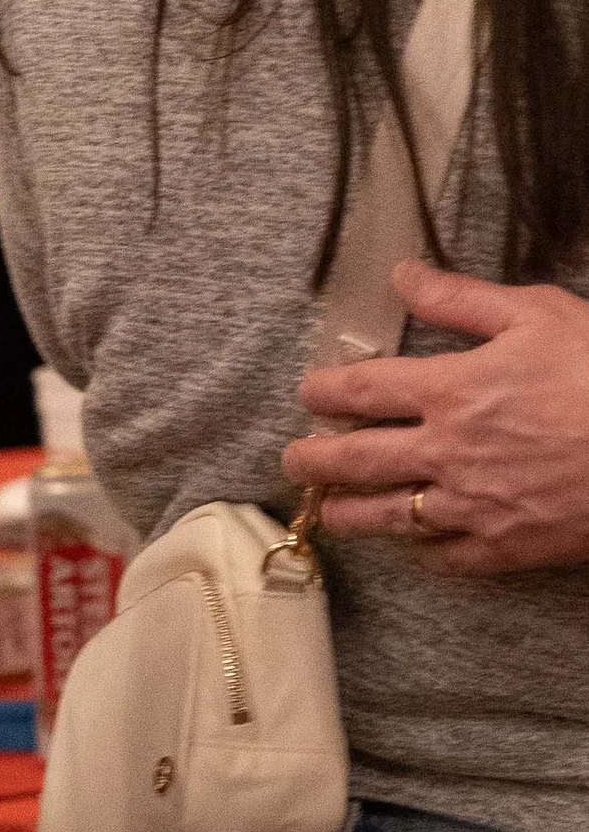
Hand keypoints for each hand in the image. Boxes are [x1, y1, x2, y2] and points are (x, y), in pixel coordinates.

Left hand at [285, 261, 588, 574]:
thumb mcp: (538, 314)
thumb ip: (461, 299)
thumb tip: (402, 274)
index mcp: (451, 389)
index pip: (361, 391)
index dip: (324, 392)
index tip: (309, 394)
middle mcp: (446, 451)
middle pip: (354, 461)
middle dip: (313, 460)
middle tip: (294, 460)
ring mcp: (471, 505)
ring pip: (385, 517)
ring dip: (347, 513)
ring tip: (329, 510)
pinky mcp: (503, 547)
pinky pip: (441, 556)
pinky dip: (421, 549)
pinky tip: (413, 540)